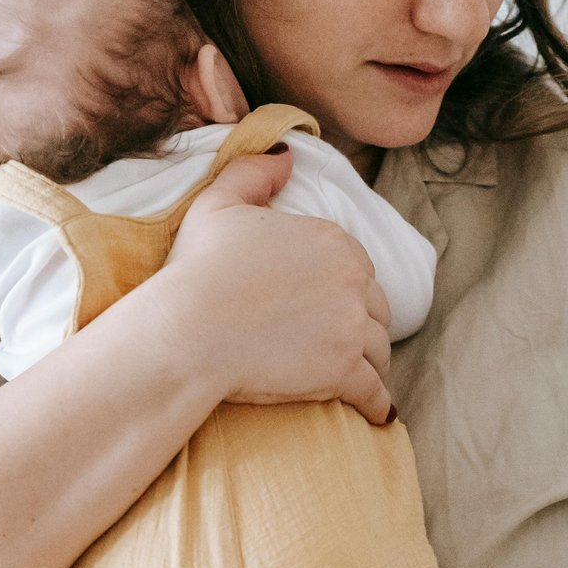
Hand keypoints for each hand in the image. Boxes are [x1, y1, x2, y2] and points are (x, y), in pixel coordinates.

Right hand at [153, 151, 396, 422]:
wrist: (187, 329)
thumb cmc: (196, 270)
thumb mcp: (218, 204)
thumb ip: (254, 173)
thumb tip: (287, 154)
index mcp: (332, 240)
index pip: (358, 269)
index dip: (345, 291)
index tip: (329, 308)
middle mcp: (352, 279)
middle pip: (375, 310)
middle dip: (363, 327)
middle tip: (346, 346)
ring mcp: (351, 326)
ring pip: (380, 351)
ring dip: (371, 364)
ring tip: (358, 378)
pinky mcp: (345, 370)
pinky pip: (376, 392)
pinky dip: (378, 404)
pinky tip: (377, 413)